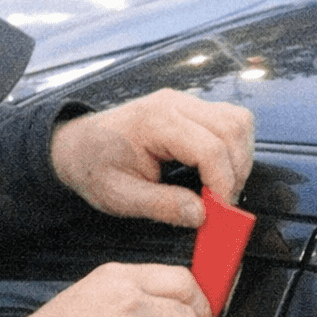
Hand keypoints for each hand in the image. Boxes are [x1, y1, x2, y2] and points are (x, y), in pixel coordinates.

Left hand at [50, 89, 253, 227]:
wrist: (76, 145)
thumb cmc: (94, 168)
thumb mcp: (120, 197)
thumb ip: (162, 206)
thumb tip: (201, 215)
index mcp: (155, 122)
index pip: (210, 148)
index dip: (223, 183)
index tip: (219, 211)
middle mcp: (174, 103)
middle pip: (233, 128)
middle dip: (236, 170)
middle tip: (222, 203)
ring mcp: (184, 102)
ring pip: (238, 120)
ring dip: (240, 157)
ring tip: (220, 188)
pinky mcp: (190, 108)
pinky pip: (229, 119)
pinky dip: (233, 146)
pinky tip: (217, 170)